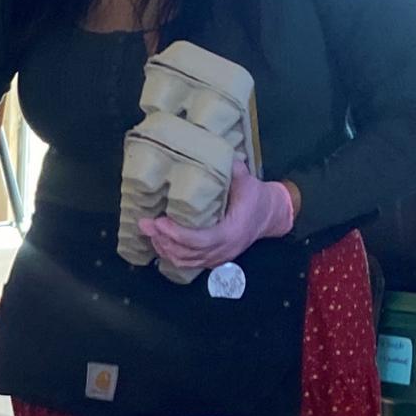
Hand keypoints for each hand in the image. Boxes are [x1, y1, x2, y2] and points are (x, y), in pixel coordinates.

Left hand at [138, 161, 294, 274]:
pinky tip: (160, 242)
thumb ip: (233, 169)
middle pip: (188, 253)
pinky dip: (172, 255)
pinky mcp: (214, 259)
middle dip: (163, 240)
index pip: (199, 240)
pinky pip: (190, 263)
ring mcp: (219, 258)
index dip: (177, 234)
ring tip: (149, 232)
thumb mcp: (247, 181)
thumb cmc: (257, 197)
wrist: (270, 215)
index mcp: (231, 232)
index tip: (159, 221)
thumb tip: (215, 152)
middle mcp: (224, 249)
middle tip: (145, 224)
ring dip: (164, 248)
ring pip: (186, 261)